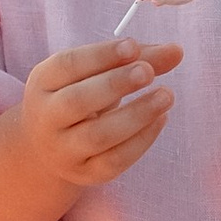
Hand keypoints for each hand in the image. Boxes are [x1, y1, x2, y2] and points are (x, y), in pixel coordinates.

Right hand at [18, 36, 182, 185]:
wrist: (48, 149)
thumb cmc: (81, 97)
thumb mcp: (96, 73)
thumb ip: (136, 59)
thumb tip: (176, 51)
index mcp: (43, 82)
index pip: (67, 65)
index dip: (101, 55)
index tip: (132, 46)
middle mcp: (46, 117)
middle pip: (77, 101)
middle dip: (115, 84)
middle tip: (148, 71)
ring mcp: (63, 150)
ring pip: (97, 136)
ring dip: (136, 115)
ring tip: (166, 95)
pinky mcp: (84, 173)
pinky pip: (114, 161)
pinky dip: (141, 140)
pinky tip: (161, 119)